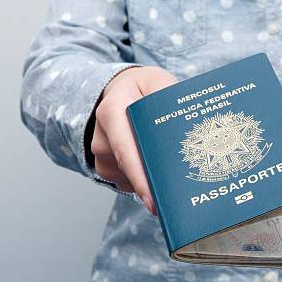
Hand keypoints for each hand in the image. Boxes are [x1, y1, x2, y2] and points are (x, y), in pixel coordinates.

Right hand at [91, 66, 176, 214]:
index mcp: (111, 111)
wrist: (121, 90)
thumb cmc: (142, 88)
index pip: (125, 151)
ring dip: (151, 178)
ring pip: (129, 179)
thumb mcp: (157, 82)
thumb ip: (167, 99)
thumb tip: (181, 126)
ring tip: (172, 167)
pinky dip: (145, 178)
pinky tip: (158, 168)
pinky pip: (128, 181)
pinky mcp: (107, 167)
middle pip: (129, 169)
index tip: (153, 199)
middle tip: (179, 196)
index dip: (140, 177)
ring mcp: (102, 155)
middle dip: (154, 183)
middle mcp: (101, 136)